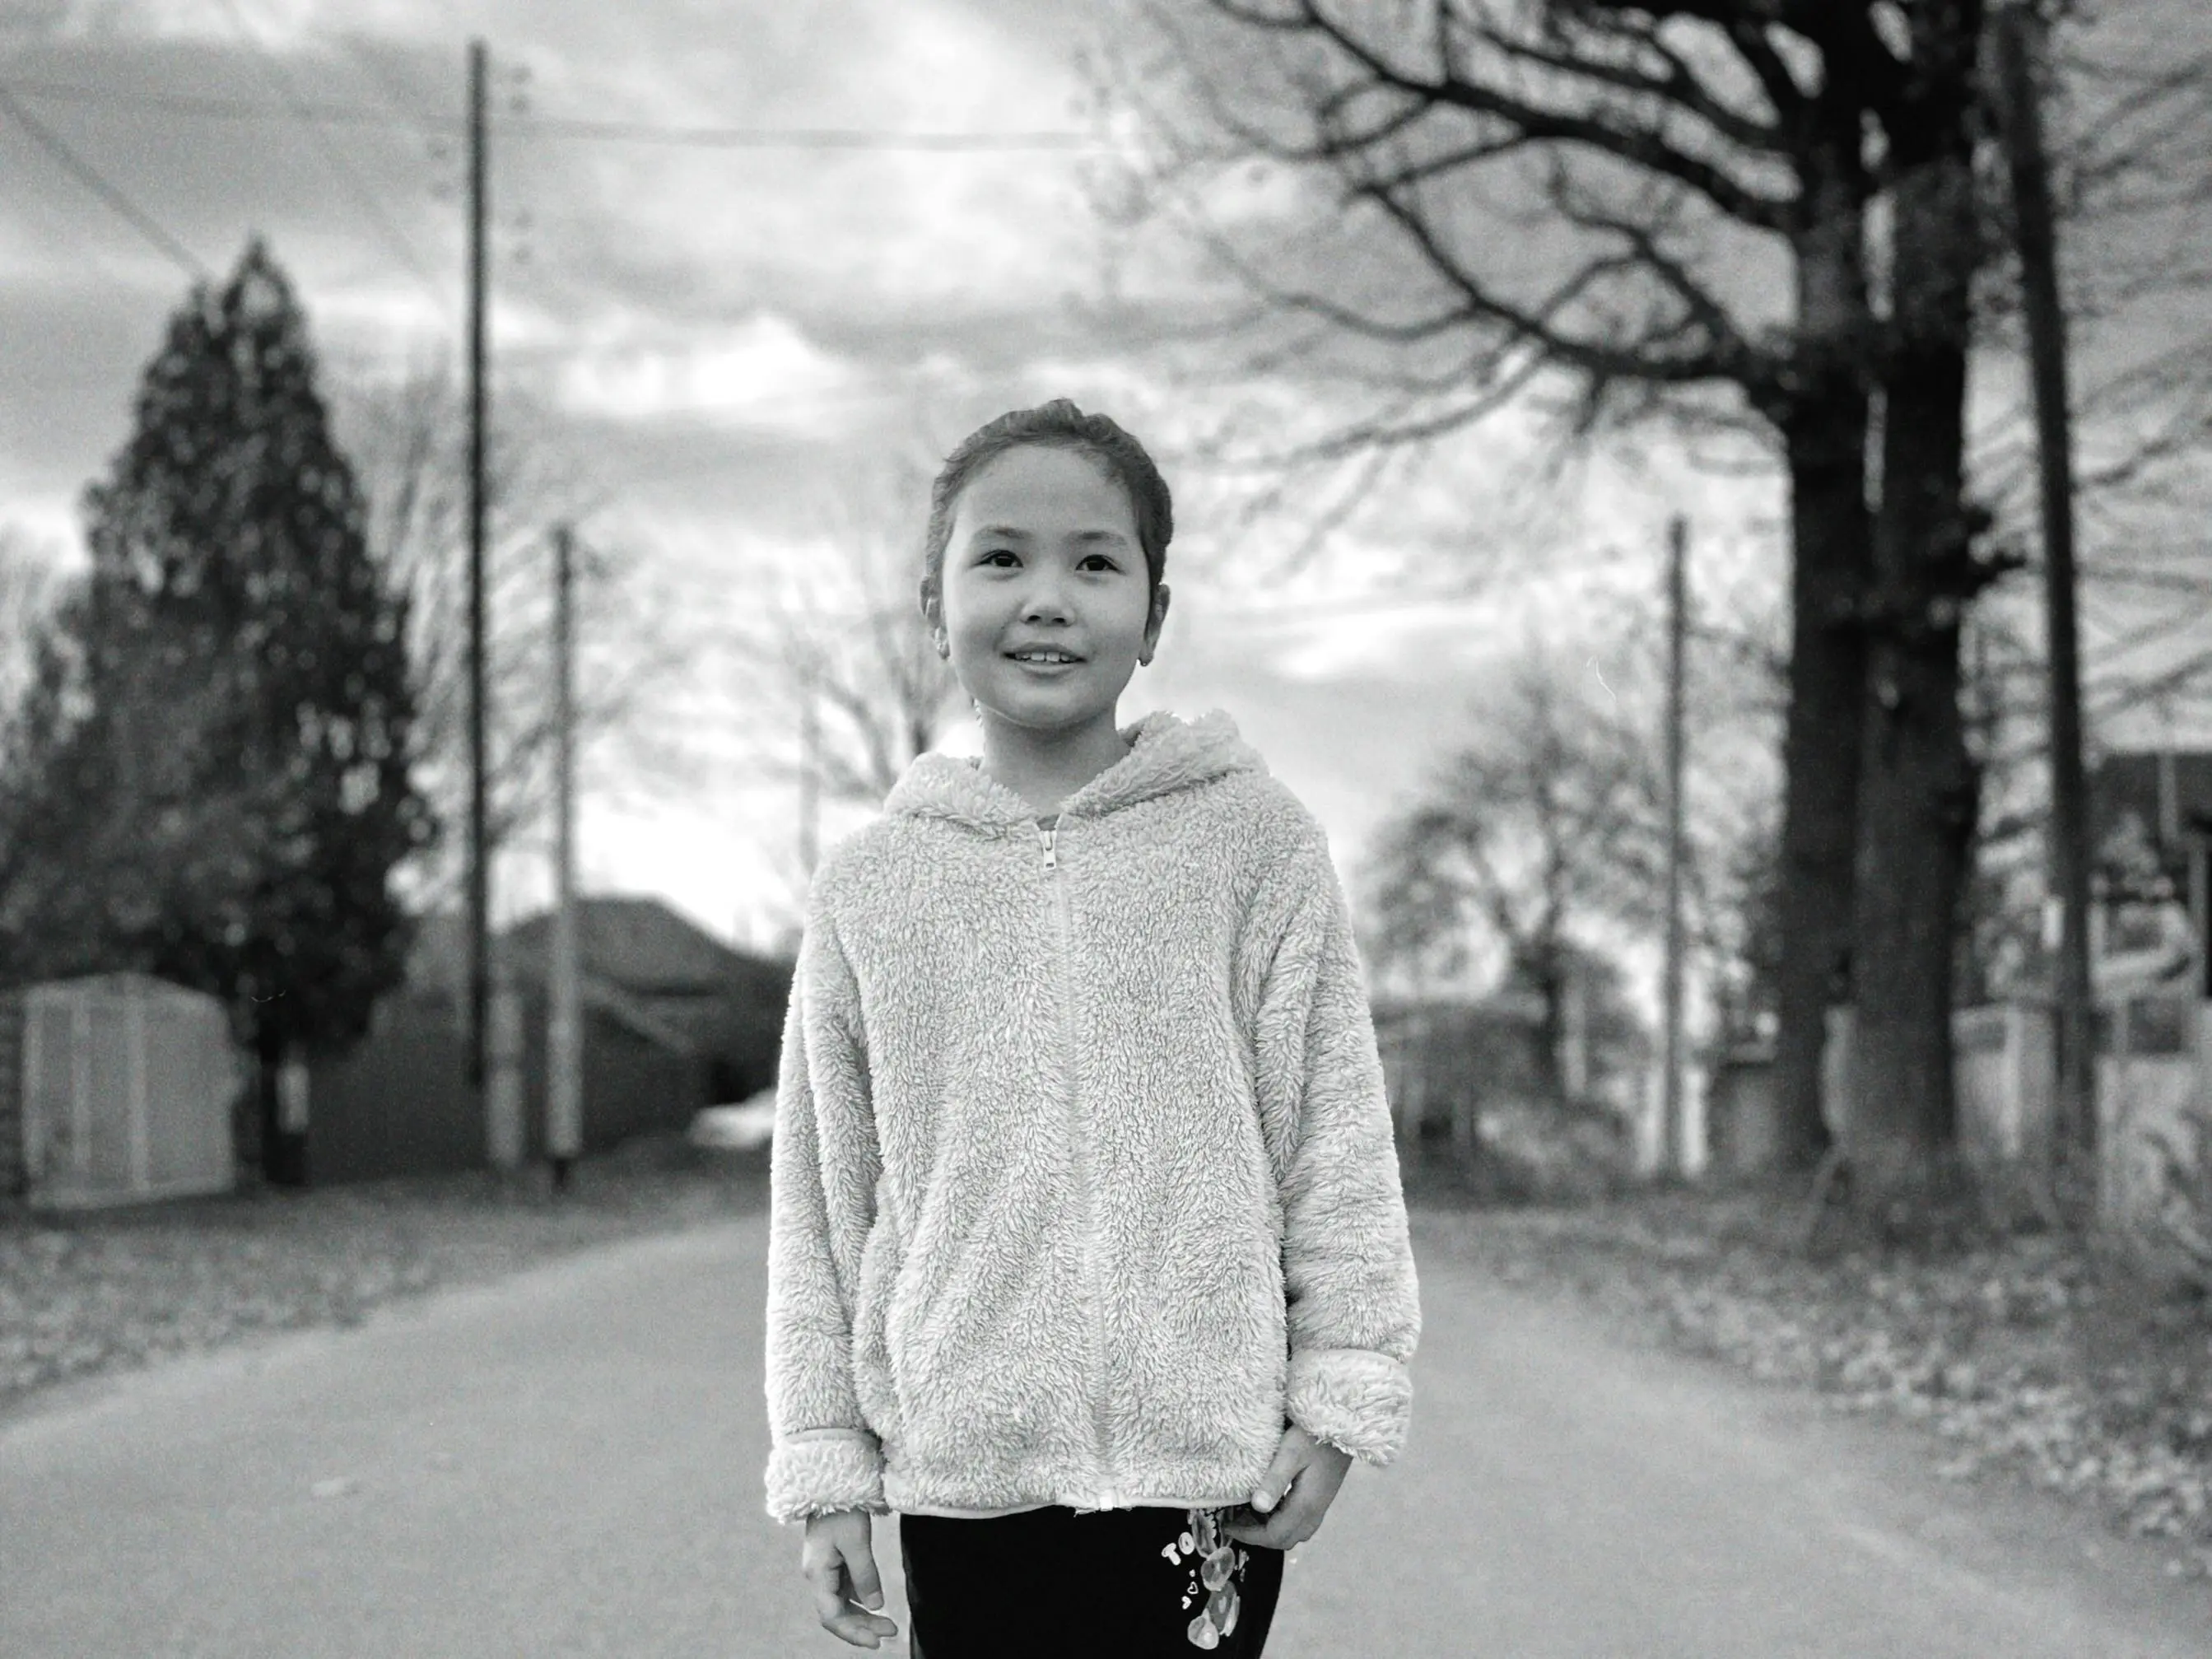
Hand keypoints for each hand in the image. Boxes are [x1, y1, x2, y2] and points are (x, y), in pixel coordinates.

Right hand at [801, 1509, 898, 1647]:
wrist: (831, 1484)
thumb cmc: (842, 1511)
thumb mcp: (857, 1542)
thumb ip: (866, 1576)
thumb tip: (876, 1606)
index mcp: (818, 1574)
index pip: (832, 1616)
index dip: (853, 1633)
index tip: (877, 1641)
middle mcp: (818, 1576)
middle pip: (837, 1613)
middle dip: (862, 1627)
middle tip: (891, 1631)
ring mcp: (825, 1569)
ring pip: (842, 1603)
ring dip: (863, 1616)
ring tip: (889, 1623)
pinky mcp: (833, 1562)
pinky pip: (845, 1590)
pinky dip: (861, 1600)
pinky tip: (876, 1604)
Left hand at [1220, 1423, 1353, 1549]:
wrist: (1343, 1424)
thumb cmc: (1313, 1436)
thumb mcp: (1290, 1453)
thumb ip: (1275, 1481)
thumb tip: (1257, 1507)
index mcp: (1305, 1505)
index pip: (1274, 1535)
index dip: (1249, 1535)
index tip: (1227, 1526)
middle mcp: (1315, 1511)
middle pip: (1285, 1539)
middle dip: (1258, 1536)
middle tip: (1235, 1520)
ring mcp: (1320, 1505)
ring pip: (1293, 1532)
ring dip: (1269, 1529)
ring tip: (1246, 1512)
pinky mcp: (1321, 1497)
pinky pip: (1300, 1521)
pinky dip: (1280, 1520)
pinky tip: (1268, 1502)